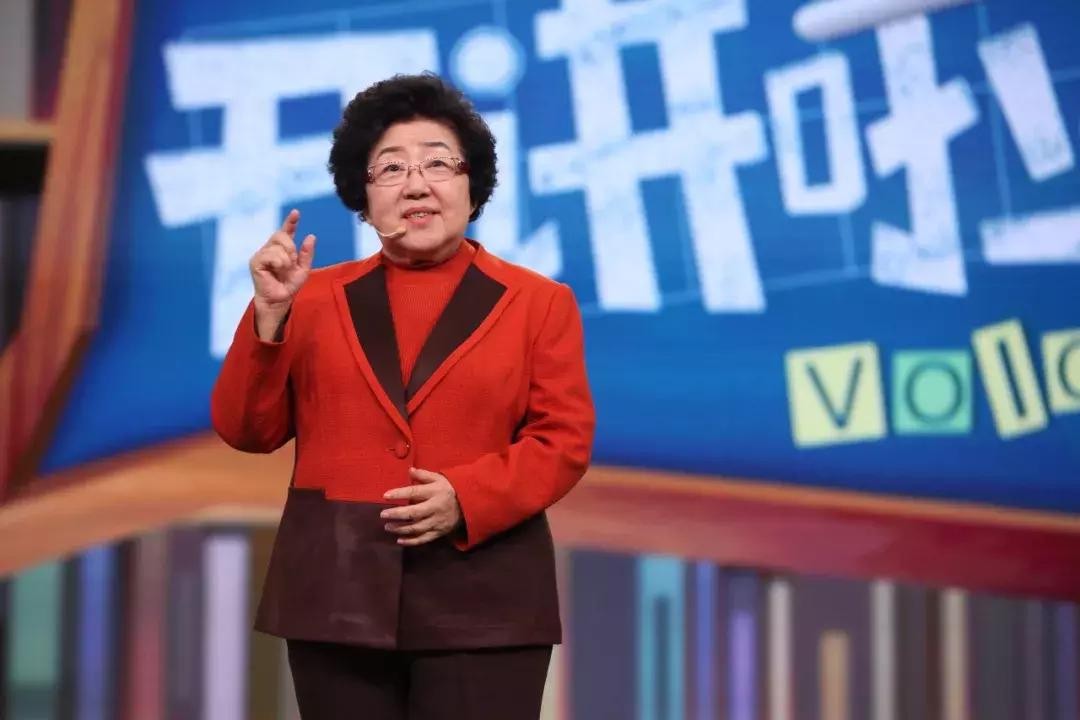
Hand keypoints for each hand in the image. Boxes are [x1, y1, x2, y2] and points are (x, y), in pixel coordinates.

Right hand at [250, 209, 315, 337]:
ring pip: (277, 247)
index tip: (296, 213)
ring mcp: (261, 254)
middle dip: (291, 248)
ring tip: (283, 271)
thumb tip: (311, 236)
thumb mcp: (303, 269)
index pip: (286, 231)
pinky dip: (278, 263)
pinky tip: (277, 270)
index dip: (291, 222)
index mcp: (282, 249)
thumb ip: (307, 253)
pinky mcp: (255, 262)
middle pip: (281, 235)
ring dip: (286, 260)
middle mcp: (270, 248)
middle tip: (291, 263)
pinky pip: (270, 255)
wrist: (280, 299)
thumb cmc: (289, 285)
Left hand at [381, 468, 462, 546]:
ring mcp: (437, 521)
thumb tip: (409, 470)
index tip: (385, 496)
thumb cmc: (450, 489)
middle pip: (413, 513)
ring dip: (400, 528)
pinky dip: (411, 541)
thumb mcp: (439, 478)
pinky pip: (424, 538)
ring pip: (416, 528)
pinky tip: (399, 540)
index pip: (414, 492)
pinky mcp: (439, 532)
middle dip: (396, 514)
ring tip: (387, 527)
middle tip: (382, 514)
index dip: (399, 494)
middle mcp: (435, 507)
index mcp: (434, 492)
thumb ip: (424, 475)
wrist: (470, 504)